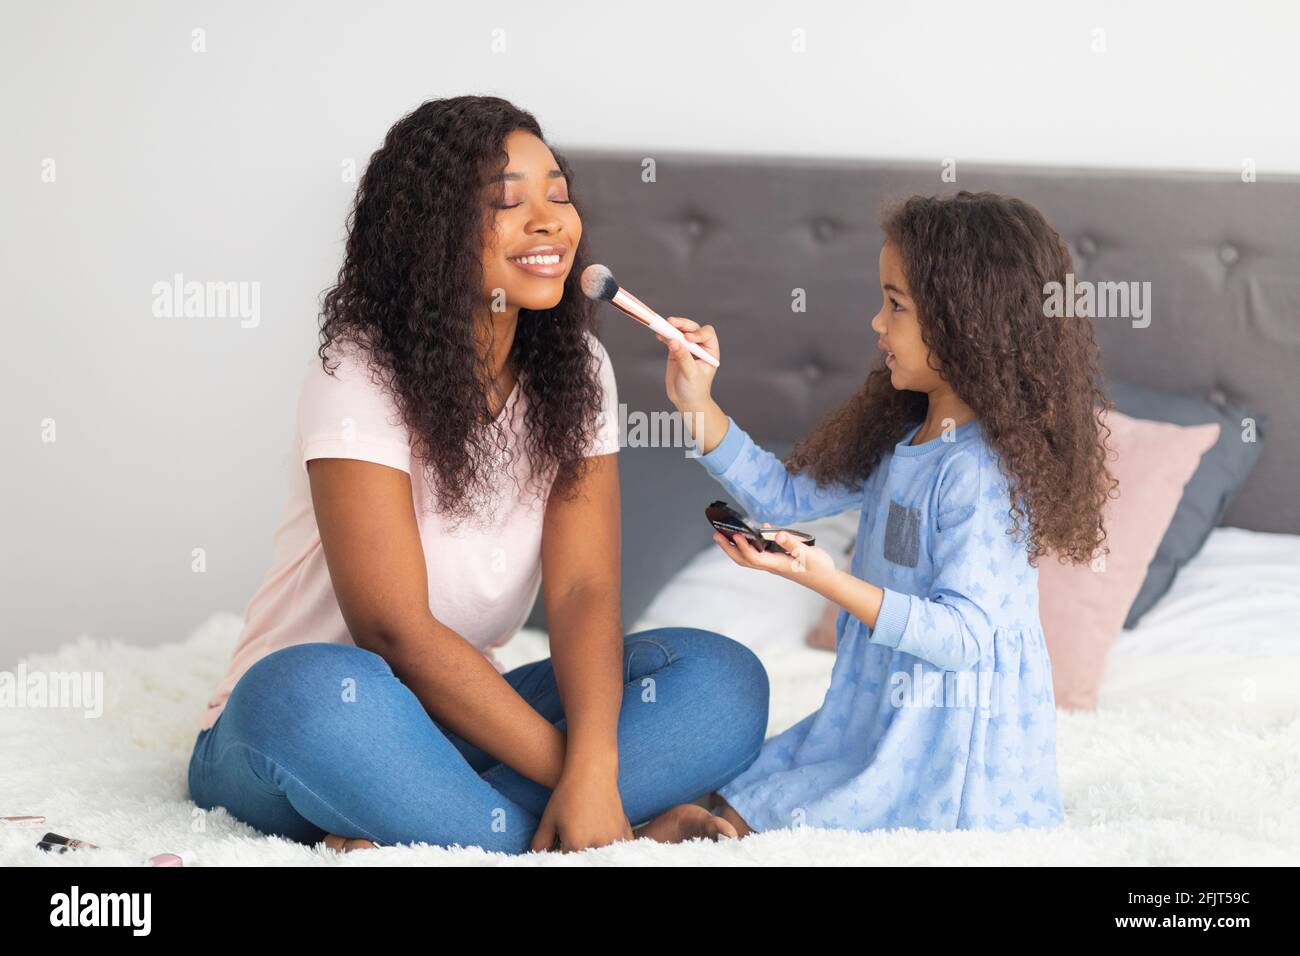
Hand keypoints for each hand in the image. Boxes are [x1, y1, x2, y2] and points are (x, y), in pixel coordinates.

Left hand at [530, 767, 632, 851]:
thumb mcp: (548, 819)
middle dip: (577, 855)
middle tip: (571, 842)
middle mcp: (596, 844)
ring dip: (596, 854)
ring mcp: (613, 838)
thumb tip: (538, 855)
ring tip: (586, 842)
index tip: (560, 847)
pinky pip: (620, 849)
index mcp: (575, 844)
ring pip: (602, 857)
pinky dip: (613, 849)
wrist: (592, 770)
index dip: (561, 855)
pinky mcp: (624, 831)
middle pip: (584, 860)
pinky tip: (606, 847)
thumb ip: (540, 843)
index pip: (566, 862)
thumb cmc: (567, 794)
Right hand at [658, 316, 719, 411]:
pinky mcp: (676, 351)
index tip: (688, 338)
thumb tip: (673, 341)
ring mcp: (687, 348)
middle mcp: (699, 347)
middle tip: (671, 322)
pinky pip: (670, 339)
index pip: (707, 334)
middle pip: (692, 328)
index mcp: (710, 351)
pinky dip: (664, 335)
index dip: (698, 333)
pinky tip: (659, 334)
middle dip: (682, 325)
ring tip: (662, 326)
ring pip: (681, 331)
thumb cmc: (695, 389)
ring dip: (672, 328)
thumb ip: (683, 357)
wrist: (686, 400)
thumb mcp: (691, 374)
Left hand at [713, 523, 838, 589]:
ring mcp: (774, 562)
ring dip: (737, 546)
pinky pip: (762, 550)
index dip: (743, 547)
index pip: (754, 557)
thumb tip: (777, 534)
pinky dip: (755, 541)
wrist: (827, 579)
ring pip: (750, 556)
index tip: (736, 535)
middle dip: (729, 548)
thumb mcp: (807, 553)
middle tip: (717, 534)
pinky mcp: (779, 558)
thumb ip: (792, 543)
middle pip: (744, 559)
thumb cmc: (818, 568)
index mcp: (777, 564)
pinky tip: (759, 528)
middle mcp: (772, 564)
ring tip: (725, 533)